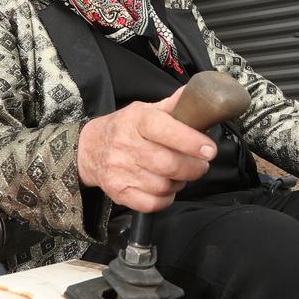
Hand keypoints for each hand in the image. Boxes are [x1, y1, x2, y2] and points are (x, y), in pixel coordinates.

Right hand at [77, 87, 217, 212]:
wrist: (89, 148)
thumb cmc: (125, 128)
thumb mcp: (146, 110)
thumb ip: (174, 105)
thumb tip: (201, 95)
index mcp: (136, 120)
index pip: (165, 129)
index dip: (190, 141)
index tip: (209, 149)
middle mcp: (125, 144)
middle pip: (168, 164)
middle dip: (193, 167)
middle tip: (202, 165)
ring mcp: (119, 170)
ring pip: (163, 186)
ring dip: (180, 182)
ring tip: (181, 174)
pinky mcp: (118, 192)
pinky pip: (151, 203)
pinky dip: (166, 199)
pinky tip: (166, 187)